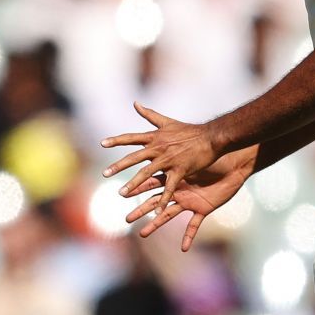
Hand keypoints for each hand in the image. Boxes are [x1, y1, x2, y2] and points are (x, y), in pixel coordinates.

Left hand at [100, 103, 220, 207]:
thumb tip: (135, 103)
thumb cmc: (190, 130)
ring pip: (147, 173)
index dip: (116, 140)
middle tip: (104, 173)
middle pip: (134, 157)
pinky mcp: (180, 171)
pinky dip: (162, 200)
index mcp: (155, 137)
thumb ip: (149, 114)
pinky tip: (156, 212)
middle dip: (118, 166)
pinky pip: (169, 188)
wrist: (211, 137)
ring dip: (134, 184)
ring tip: (121, 194)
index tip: (102, 143)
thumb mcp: (167, 121)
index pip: (131, 138)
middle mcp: (158, 148)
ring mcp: (168, 160)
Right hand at [121, 146, 256, 251]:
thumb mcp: (192, 151)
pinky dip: (189, 236)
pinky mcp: (203, 209)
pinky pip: (195, 225)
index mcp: (174, 178)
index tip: (123, 193)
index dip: (138, 189)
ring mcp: (189, 202)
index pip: (151, 184)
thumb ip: (176, 145)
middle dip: (141, 210)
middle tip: (127, 218)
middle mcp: (179, 192)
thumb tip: (161, 130)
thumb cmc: (216, 155)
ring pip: (168, 216)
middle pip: (155, 202)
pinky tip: (183, 248)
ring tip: (142, 234)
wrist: (235, 163)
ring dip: (155, 225)